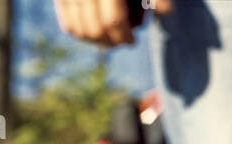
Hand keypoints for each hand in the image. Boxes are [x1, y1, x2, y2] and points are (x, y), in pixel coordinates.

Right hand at [53, 0, 171, 48]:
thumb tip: (164, 12)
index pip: (112, 20)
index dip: (124, 36)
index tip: (132, 41)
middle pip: (95, 28)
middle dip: (111, 41)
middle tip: (121, 42)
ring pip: (79, 30)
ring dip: (96, 41)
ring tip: (109, 41)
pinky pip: (67, 24)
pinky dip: (80, 33)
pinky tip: (93, 34)